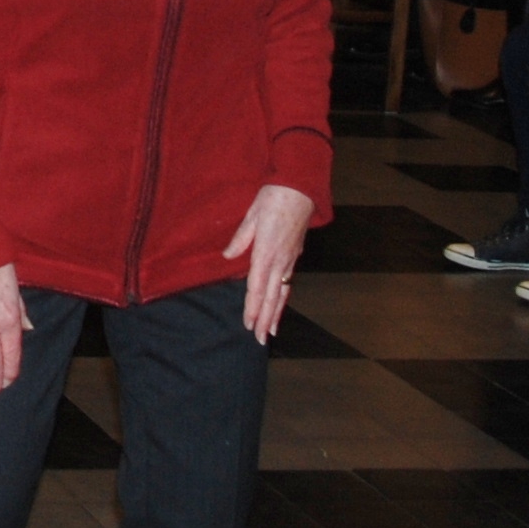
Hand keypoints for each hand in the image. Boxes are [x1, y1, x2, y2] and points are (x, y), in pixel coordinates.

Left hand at [221, 185, 317, 340]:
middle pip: (272, 297)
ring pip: (282, 292)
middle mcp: (280, 261)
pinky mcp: (294, 255)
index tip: (248, 324)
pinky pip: (287, 282)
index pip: (257, 287)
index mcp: (266, 253)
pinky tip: (280, 305)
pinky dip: (283, 298)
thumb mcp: (252, 215)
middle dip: (265, 319)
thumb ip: (241, 238)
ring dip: (276, 313)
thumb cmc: (273, 198)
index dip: (253, 308)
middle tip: (260, 340)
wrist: (300, 188)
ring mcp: (289, 259)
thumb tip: (228, 256)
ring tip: (271, 332)